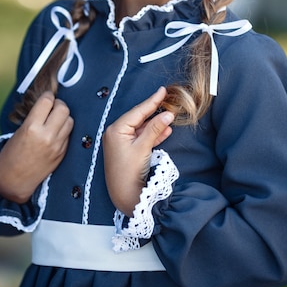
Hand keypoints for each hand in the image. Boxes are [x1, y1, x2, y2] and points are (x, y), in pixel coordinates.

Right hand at [0, 91, 73, 202]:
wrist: (13, 182)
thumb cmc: (11, 156)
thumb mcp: (19, 132)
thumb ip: (34, 118)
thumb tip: (47, 104)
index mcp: (31, 128)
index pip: (47, 101)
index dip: (47, 96)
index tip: (46, 96)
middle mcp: (47, 136)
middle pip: (64, 109)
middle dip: (58, 105)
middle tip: (52, 107)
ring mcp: (57, 146)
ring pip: (70, 120)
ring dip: (64, 117)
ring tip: (54, 120)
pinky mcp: (62, 154)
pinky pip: (69, 134)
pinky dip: (64, 130)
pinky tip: (55, 132)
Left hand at [103, 86, 173, 215]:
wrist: (124, 196)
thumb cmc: (129, 172)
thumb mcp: (143, 148)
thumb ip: (155, 129)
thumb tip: (167, 114)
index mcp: (116, 130)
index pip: (137, 112)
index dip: (152, 101)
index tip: (162, 90)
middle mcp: (116, 133)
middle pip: (138, 118)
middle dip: (154, 110)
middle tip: (167, 99)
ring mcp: (121, 142)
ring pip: (141, 128)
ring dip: (155, 123)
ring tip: (170, 114)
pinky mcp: (127, 150)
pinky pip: (141, 137)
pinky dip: (153, 134)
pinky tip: (166, 129)